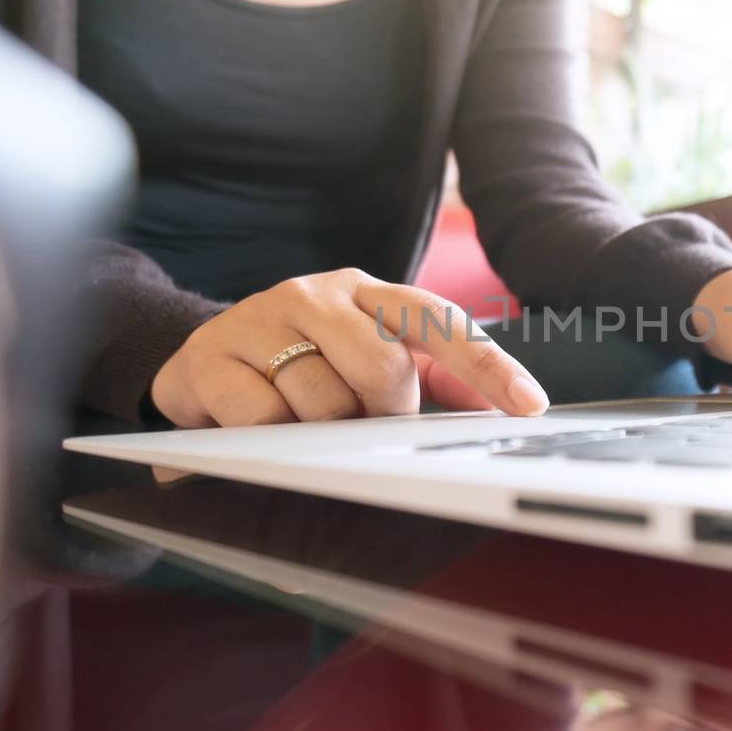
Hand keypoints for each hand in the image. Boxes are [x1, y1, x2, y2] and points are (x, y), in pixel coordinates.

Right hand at [151, 269, 549, 427]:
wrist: (203, 356)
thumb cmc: (302, 361)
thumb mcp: (364, 357)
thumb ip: (432, 376)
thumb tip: (493, 409)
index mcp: (367, 292)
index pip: (438, 321)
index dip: (486, 363)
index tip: (528, 403)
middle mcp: (318, 293)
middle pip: (383, 368)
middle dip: (381, 413)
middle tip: (358, 420)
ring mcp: (262, 317)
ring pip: (324, 399)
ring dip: (323, 430)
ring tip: (301, 421)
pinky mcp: (213, 355)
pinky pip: (267, 417)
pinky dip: (273, 438)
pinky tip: (259, 425)